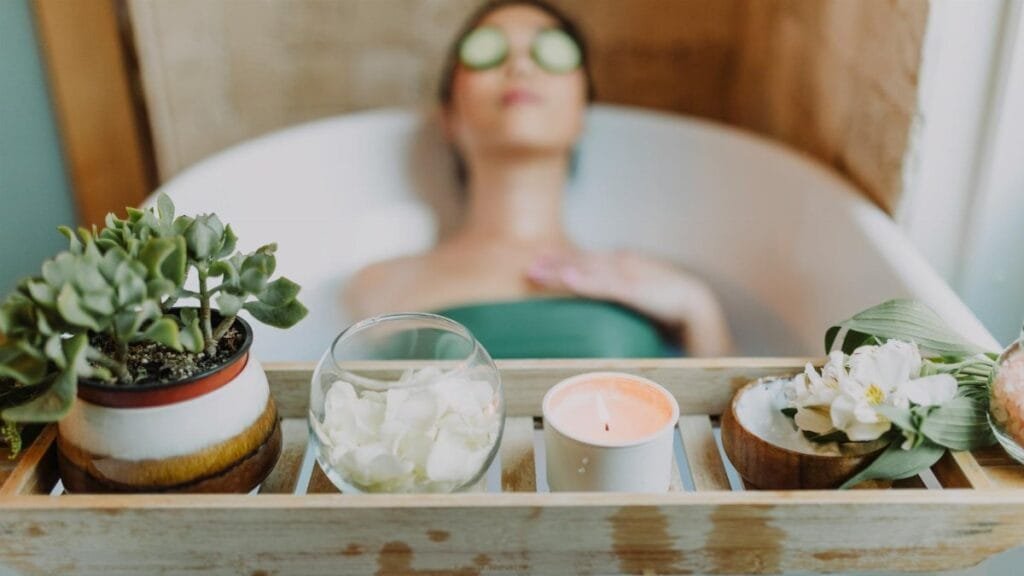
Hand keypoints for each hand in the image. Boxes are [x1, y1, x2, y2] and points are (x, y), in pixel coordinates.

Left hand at [526, 249, 732, 355]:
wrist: (698, 305)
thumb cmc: (667, 304)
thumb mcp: (636, 297)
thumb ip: (617, 295)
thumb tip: (599, 310)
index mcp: (624, 263)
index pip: (587, 258)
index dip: (562, 258)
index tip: (539, 259)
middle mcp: (623, 263)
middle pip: (582, 261)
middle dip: (555, 263)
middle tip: (528, 266)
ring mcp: (629, 273)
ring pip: (588, 270)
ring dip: (562, 270)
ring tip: (537, 272)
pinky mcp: (636, 289)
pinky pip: (606, 285)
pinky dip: (586, 282)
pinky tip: (569, 280)